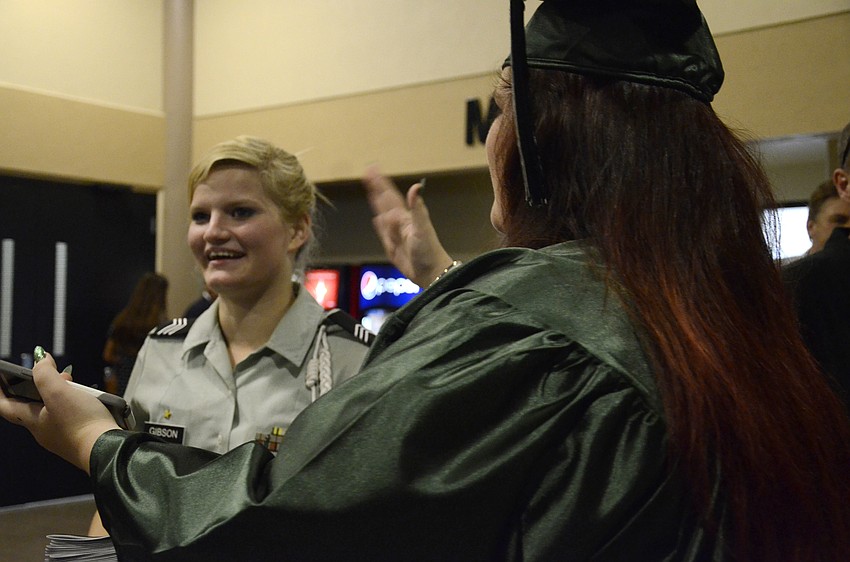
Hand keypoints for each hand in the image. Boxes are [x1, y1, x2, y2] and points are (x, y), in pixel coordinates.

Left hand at [0, 352, 118, 473]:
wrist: (107, 448)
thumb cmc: (81, 423)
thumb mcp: (59, 392)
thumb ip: (45, 374)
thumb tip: (40, 359)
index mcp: (33, 421)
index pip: (5, 406)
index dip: (0, 391)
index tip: (2, 377)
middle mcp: (44, 431)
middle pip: (32, 405)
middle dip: (39, 386)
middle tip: (50, 371)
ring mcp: (61, 435)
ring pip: (52, 410)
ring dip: (60, 393)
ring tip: (74, 383)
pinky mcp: (79, 437)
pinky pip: (70, 416)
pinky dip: (74, 403)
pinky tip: (88, 399)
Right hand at [363, 166, 453, 287]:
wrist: (429, 272)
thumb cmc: (429, 250)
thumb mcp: (422, 227)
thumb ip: (416, 208)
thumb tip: (415, 187)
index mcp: (405, 216)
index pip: (390, 195)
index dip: (381, 182)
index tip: (373, 169)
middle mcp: (399, 222)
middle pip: (384, 201)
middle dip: (376, 188)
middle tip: (368, 173)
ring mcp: (395, 234)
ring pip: (382, 214)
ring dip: (376, 202)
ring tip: (371, 190)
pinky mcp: (392, 246)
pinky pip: (383, 233)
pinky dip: (379, 225)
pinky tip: (377, 219)